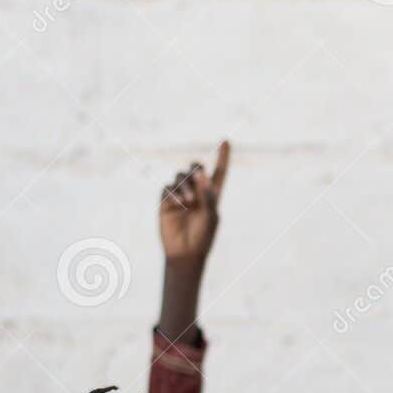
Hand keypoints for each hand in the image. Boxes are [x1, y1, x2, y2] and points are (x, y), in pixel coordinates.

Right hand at [158, 141, 229, 263]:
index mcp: (212, 195)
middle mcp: (196, 192)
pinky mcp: (166, 201)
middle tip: (199, 177)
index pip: (219, 172)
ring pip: (181, 176)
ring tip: (189, 201)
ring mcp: (180, 195)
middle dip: (196, 168)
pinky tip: (179, 203)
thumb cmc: (203, 237)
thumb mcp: (211, 217)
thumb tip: (201, 175)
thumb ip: (208, 196)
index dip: (222, 157)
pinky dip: (174, 192)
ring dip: (186, 185)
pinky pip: (168, 187)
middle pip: (196, 168)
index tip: (226, 141)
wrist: (185, 252)